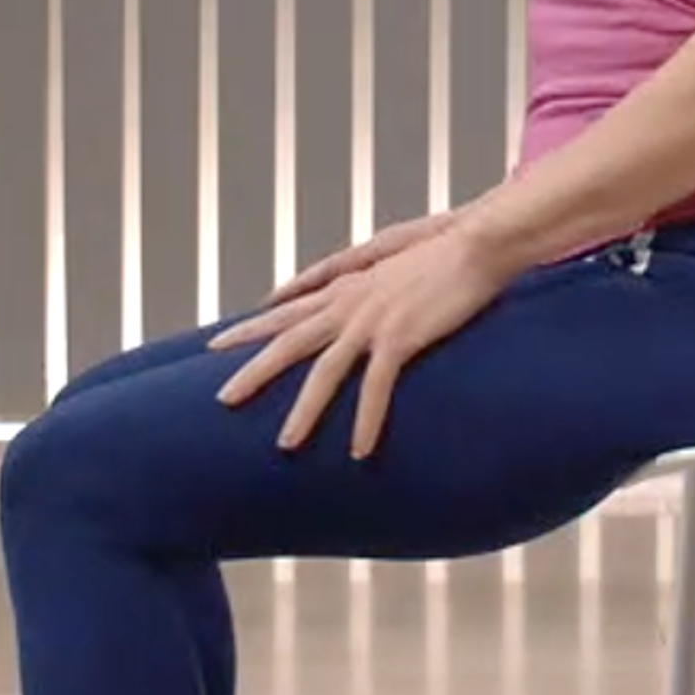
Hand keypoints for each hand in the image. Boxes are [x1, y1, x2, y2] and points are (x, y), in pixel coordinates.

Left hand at [211, 217, 522, 457]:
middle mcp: (349, 303)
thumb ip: (356, 271)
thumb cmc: (444, 249)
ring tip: (286, 445)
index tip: (217, 343)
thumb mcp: (389, 255)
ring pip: (323, 372)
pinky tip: (360, 451)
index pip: (285, 310)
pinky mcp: (400, 337)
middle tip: (222, 399)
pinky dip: (366, 421)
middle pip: (288, 342)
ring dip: (304, 412)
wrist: (477, 243)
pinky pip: (375, 388)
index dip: (250, 328)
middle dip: (253, 371)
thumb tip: (339, 286)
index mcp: (346, 286)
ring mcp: (371, 320)